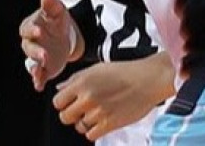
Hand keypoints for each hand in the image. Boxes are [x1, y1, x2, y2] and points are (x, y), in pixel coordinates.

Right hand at [20, 0, 82, 90]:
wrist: (65, 36)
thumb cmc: (57, 21)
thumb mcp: (57, 11)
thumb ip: (51, 4)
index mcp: (31, 27)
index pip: (27, 29)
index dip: (32, 30)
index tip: (39, 31)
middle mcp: (30, 43)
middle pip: (28, 48)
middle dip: (35, 52)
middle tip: (44, 56)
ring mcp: (36, 57)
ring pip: (32, 63)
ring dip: (34, 69)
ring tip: (38, 74)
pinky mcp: (43, 68)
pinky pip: (39, 75)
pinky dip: (38, 80)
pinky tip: (39, 86)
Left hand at [54, 52, 175, 141]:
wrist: (147, 80)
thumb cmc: (123, 72)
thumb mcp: (95, 69)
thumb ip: (74, 80)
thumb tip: (59, 89)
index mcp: (81, 83)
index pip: (57, 102)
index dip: (62, 103)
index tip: (68, 103)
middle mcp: (87, 98)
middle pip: (65, 117)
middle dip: (71, 115)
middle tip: (79, 111)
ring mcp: (98, 112)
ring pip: (79, 127)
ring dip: (84, 123)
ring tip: (95, 114)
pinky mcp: (110, 124)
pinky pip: (91, 135)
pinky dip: (94, 131)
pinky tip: (100, 122)